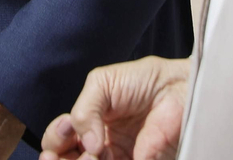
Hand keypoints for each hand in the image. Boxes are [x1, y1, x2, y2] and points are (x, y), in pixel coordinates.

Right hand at [40, 56, 190, 159]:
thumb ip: (84, 110)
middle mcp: (99, 147)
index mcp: (88, 125)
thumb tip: (86, 144)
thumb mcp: (103, 83)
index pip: (60, 141)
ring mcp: (119, 158)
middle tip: (57, 153)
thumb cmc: (142, 81)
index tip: (66, 127)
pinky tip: (101, 154)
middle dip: (56, 158)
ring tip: (92, 152)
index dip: (55, 140)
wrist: (178, 87)